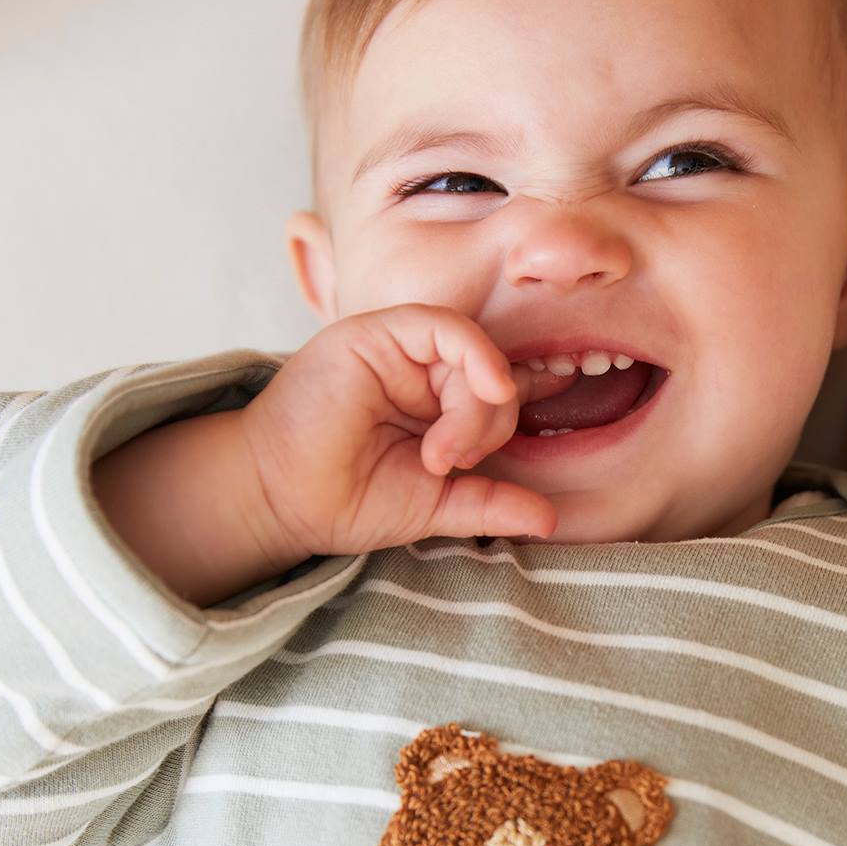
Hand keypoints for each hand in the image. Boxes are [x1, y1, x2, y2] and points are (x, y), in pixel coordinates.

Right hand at [239, 304, 558, 559]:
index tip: (562, 404)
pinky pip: (445, 325)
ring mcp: (399, 349)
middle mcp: (423, 370)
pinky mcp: (375, 333)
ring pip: (476, 352)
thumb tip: (551, 519)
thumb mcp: (438, 505)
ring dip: (476, 408)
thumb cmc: (350, 500)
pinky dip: (474, 357)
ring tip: (442, 455)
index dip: (535, 393)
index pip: (502, 386)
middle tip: (454, 464)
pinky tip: (476, 392)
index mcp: (440, 403)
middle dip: (492, 424)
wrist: (284, 500)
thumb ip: (492, 504)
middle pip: (496, 374)